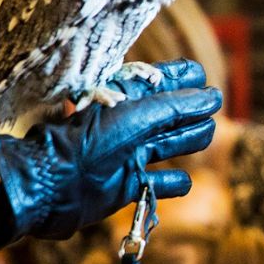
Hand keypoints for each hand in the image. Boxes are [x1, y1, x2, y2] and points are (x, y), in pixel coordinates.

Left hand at [0, 59, 221, 248]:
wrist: (48, 187)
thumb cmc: (87, 144)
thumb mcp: (134, 118)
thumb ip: (174, 107)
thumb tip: (212, 97)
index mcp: (124, 104)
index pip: (158, 85)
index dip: (181, 79)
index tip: (203, 76)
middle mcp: (127, 129)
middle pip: (168, 117)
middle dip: (191, 112)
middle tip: (215, 107)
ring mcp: (126, 158)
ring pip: (167, 147)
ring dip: (188, 141)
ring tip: (208, 134)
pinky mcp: (124, 188)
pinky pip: (155, 184)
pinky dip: (171, 184)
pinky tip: (184, 182)